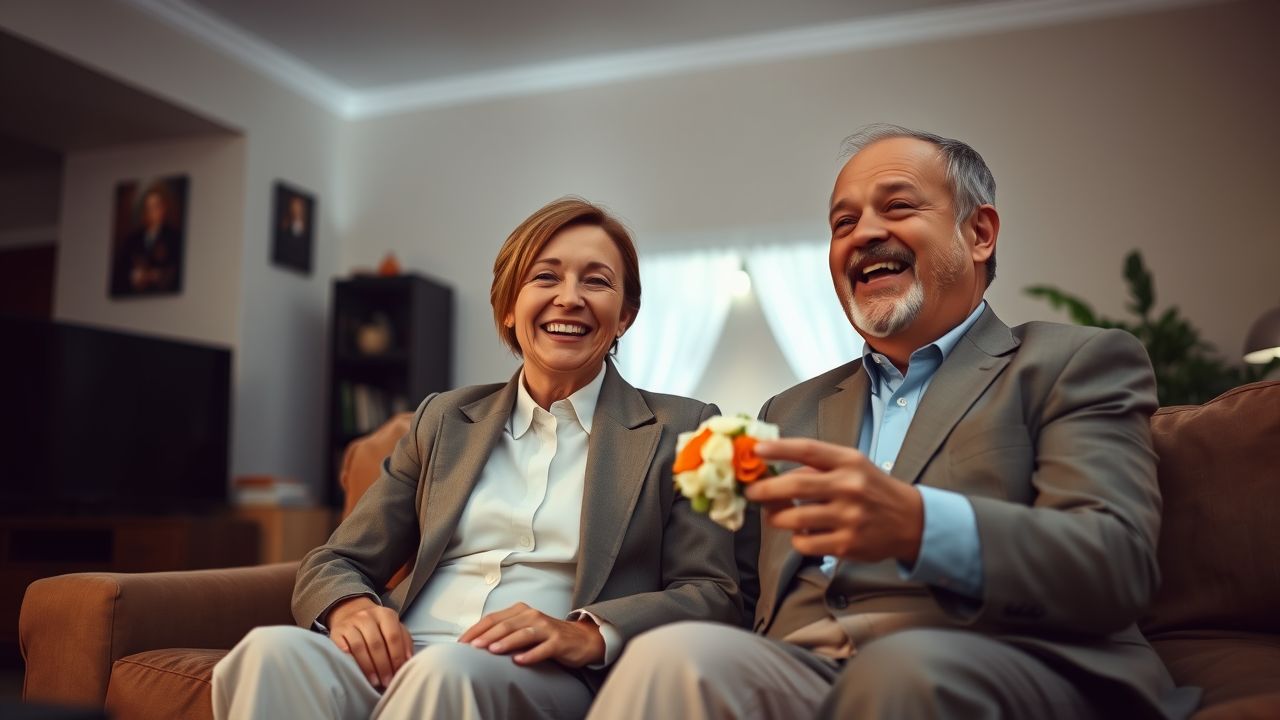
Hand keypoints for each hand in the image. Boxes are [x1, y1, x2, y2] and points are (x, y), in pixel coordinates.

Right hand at [326, 596, 413, 689]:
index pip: (393, 636)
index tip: (398, 673)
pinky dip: (350, 659)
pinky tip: (355, 670)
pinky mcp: (337, 631)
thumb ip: (404, 641)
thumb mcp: (393, 627)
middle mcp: (367, 616)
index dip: (396, 657)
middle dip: (383, 666)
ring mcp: (351, 623)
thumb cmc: (377, 626)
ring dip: (368, 667)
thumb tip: (408, 660)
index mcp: (386, 614)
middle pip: (377, 644)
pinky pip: (343, 647)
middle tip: (387, 682)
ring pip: (359, 647)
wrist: (351, 612)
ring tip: (374, 681)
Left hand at [458, 602, 604, 667]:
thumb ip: (504, 632)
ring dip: (507, 642)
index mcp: (521, 611)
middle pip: (506, 625)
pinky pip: (543, 648)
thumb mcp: (524, 628)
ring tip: (492, 650)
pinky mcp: (559, 642)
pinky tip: (519, 661)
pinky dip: (531, 654)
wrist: (581, 638)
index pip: (493, 618)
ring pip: (524, 634)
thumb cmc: (546, 635)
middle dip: (488, 635)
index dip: (477, 629)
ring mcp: (547, 628)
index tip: (462, 643)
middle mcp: (533, 616)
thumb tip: (476, 643)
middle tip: (473, 647)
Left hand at [747, 438, 923, 564]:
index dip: (779, 449)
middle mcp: (849, 487)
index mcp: (849, 462)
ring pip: (794, 518)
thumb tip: (773, 469)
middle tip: (750, 491)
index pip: (809, 450)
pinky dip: (796, 538)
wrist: (911, 521)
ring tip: (776, 514)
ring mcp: (848, 518)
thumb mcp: (853, 466)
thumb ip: (818, 466)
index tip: (757, 449)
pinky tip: (803, 532)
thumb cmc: (872, 489)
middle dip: (764, 489)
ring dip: (776, 517)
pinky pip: (804, 542)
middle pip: (795, 486)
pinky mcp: (846, 544)